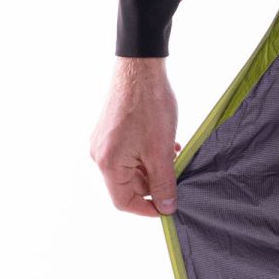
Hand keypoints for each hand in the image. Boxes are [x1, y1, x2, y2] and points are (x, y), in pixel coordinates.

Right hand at [90, 57, 180, 215]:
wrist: (140, 68)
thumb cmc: (149, 107)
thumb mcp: (160, 152)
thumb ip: (163, 184)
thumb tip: (166, 208)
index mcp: (108, 163)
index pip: (123, 201)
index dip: (147, 210)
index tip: (168, 208)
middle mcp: (100, 154)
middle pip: (129, 185)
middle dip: (155, 185)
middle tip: (178, 177)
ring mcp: (104, 141)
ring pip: (132, 169)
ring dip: (155, 169)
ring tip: (175, 157)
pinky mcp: (111, 131)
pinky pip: (131, 154)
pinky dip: (149, 156)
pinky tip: (168, 146)